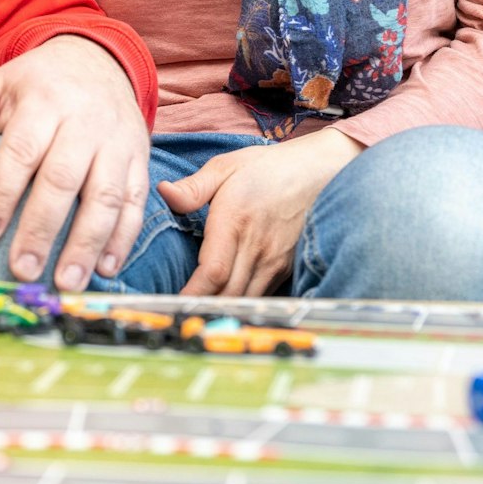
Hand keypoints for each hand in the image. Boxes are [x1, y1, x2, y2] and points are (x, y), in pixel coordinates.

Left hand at [0, 35, 148, 290]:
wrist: (97, 60)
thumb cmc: (36, 85)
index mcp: (43, 103)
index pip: (21, 152)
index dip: (2, 193)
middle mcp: (84, 123)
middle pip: (63, 180)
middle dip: (42, 228)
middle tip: (22, 271)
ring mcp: (118, 142)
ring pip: (106, 196)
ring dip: (87, 244)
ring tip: (66, 283)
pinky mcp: (140, 160)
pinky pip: (136, 202)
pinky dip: (124, 239)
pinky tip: (106, 269)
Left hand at [157, 127, 362, 296]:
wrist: (318, 171)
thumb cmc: (267, 168)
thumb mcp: (226, 167)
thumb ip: (193, 187)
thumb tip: (163, 192)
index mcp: (235, 222)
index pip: (213, 272)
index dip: (194, 294)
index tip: (174, 304)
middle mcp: (257, 248)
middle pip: (228, 295)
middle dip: (203, 309)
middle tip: (179, 316)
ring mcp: (274, 261)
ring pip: (245, 300)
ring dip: (223, 311)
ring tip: (198, 316)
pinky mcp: (286, 268)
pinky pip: (261, 295)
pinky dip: (242, 303)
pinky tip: (226, 306)